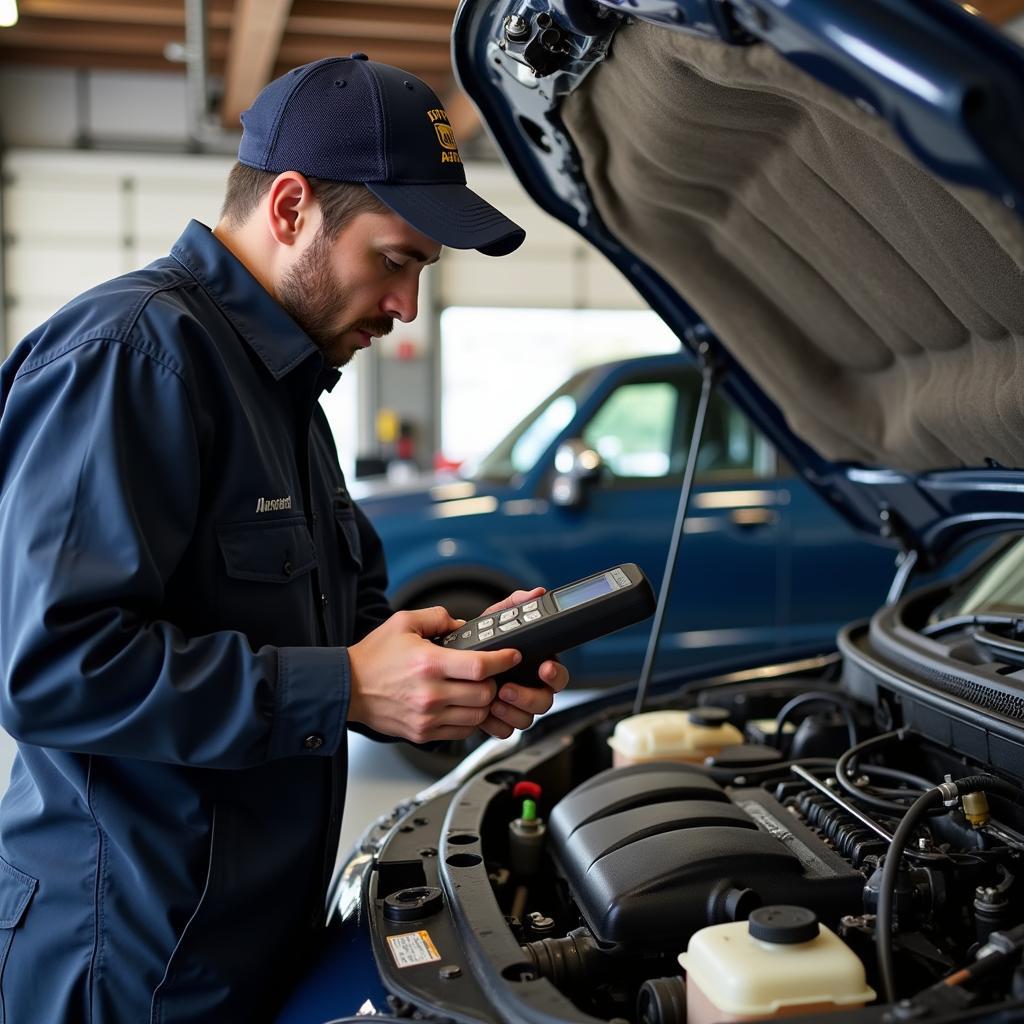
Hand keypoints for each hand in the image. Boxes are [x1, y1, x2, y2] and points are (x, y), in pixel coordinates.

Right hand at [346, 606, 521, 743]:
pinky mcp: (424, 733)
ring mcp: (427, 717)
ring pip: (477, 716)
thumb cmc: (373, 657)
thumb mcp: (403, 623)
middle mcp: (430, 694)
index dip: (503, 660)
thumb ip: (437, 617)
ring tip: (477, 690)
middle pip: (484, 694)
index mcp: (428, 664)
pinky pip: (462, 732)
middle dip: (494, 683)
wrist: (346, 688)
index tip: (512, 656)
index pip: (480, 666)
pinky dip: (469, 719)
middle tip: (490, 674)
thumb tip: (463, 625)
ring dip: (484, 703)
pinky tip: (462, 706)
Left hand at [474, 588, 570, 739]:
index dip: (555, 674)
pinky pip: (506, 731)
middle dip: (528, 697)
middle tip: (507, 689)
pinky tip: (486, 715)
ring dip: (512, 711)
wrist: (448, 667)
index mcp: (535, 664)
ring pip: (527, 719)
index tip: (545, 668)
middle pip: (545, 701)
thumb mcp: (493, 620)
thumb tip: (536, 593)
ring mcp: (515, 705)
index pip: (558, 675)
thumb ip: (514, 606)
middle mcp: (529, 687)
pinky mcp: (499, 720)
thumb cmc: (477, 644)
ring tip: (493, 701)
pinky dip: (497, 725)